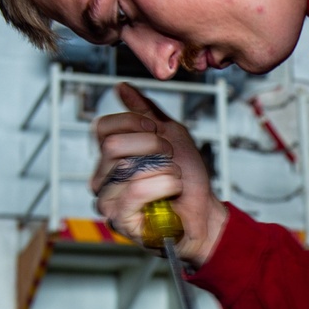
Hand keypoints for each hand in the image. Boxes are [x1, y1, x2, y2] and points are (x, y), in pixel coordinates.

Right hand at [90, 82, 227, 268]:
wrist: (206, 212)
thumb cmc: (188, 179)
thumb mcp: (172, 136)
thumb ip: (147, 112)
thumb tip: (122, 87)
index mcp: (109, 157)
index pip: (102, 128)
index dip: (132, 122)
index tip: (157, 130)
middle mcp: (101, 178)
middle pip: (113, 145)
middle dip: (153, 146)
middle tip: (172, 159)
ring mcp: (107, 201)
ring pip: (128, 168)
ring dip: (165, 169)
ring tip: (175, 181)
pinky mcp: (120, 221)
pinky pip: (136, 191)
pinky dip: (164, 185)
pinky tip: (172, 192)